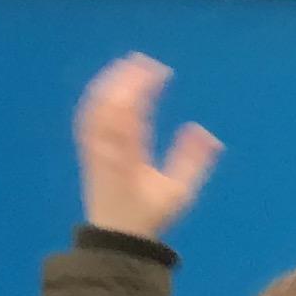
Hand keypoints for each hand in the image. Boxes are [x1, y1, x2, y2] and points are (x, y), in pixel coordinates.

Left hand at [75, 55, 219, 242]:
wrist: (115, 235)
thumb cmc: (150, 215)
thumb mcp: (179, 193)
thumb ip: (192, 161)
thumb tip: (207, 133)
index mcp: (129, 157)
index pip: (131, 114)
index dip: (142, 89)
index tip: (161, 72)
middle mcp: (107, 148)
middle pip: (109, 106)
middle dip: (125, 79)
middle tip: (145, 60)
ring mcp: (94, 148)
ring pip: (96, 108)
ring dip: (111, 83)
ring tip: (129, 65)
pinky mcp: (89, 149)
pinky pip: (89, 116)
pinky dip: (99, 96)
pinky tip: (110, 86)